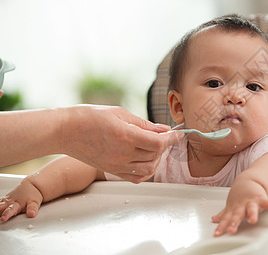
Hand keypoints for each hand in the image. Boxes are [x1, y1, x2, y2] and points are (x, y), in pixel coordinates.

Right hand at [0, 178, 42, 222]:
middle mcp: (10, 202)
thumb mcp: (35, 202)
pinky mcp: (4, 199)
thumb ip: (32, 209)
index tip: (3, 218)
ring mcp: (6, 200)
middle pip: (1, 208)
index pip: (11, 210)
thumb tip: (32, 214)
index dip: (7, 215)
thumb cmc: (32, 195)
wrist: (31, 186)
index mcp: (18, 204)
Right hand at [60, 105, 183, 182]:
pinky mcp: (111, 170)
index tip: (179, 133)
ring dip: (157, 158)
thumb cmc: (90, 116)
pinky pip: (136, 177)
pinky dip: (146, 170)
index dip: (172, 138)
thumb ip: (144, 124)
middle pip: (155, 155)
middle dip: (164, 145)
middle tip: (164, 135)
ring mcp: (117, 165)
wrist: (65, 130)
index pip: (158, 142)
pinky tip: (145, 159)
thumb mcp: (120, 114)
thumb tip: (164, 129)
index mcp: (126, 136)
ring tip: (153, 146)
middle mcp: (123, 154)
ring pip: (149, 168)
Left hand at [211, 180, 267, 236]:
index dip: (221, 226)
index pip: (226, 219)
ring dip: (252, 214)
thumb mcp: (231, 205)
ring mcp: (251, 202)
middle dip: (234, 222)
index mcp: (234, 209)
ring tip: (253, 220)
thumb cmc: (239, 196)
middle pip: (237, 215)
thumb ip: (223, 214)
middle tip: (231, 229)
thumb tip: (214, 219)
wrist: (248, 180)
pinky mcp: (261, 198)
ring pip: (251, 209)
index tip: (217, 234)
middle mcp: (242, 206)